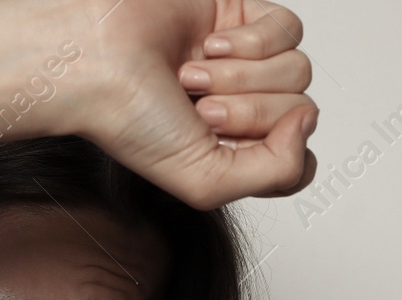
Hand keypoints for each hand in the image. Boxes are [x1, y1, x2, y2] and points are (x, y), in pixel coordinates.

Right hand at [60, 0, 317, 208]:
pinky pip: (288, 29)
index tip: (231, 144)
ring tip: (193, 76)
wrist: (95, 58)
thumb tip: (307, 127)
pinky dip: (252, 40)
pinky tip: (211, 45)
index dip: (275, 153)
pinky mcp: (243, 16)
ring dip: (242, 76)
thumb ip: (275, 174)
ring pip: (297, 70)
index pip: (297, 161)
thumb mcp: (205, 181)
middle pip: (299, 110)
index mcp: (235, 153)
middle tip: (198, 107)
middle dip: (248, 110)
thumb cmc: (129, 118)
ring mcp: (246, 63)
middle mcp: (243, 108)